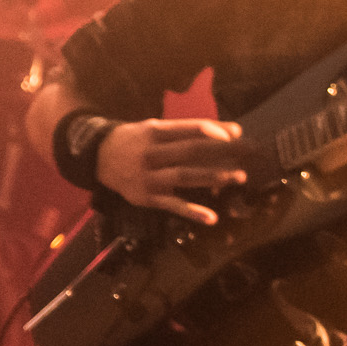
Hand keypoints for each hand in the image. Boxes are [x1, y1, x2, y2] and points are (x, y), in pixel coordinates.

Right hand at [94, 118, 247, 221]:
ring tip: (238, 177)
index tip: (237, 132)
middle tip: (247, 152)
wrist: (98, 158)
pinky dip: (192, 212)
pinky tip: (212, 217)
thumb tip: (216, 133)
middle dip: (222, 152)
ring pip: (185, 177)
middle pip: (191, 152)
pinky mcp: (147, 198)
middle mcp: (152, 154)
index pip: (188, 129)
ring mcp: (149, 178)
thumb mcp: (151, 128)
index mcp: (154, 132)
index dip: (214, 130)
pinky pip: (173, 206)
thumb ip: (180, 132)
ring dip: (214, 177)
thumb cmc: (133, 140)